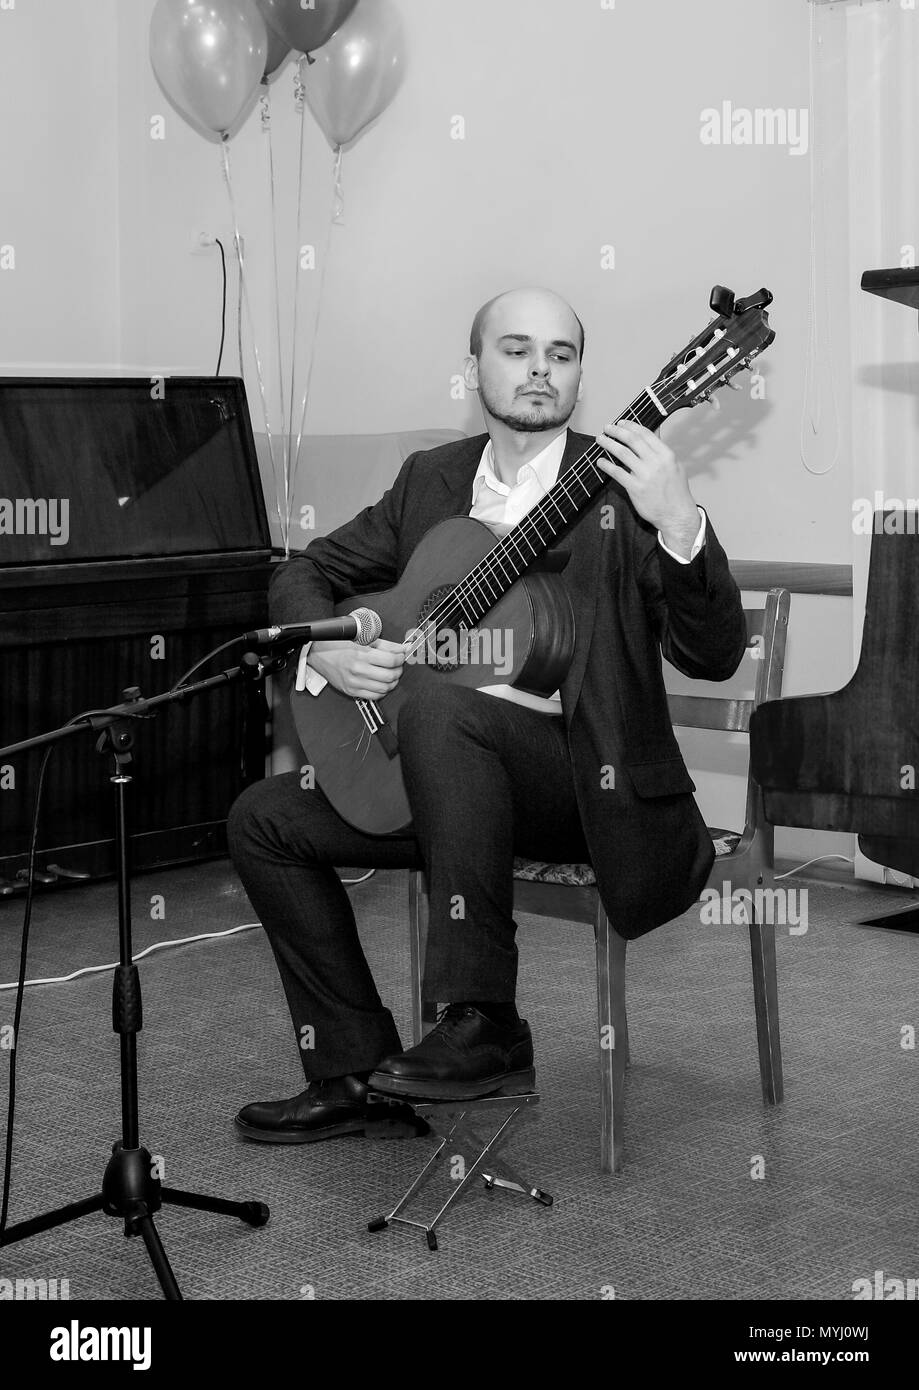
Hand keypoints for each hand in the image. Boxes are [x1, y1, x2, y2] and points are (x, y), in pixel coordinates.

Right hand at [307, 638, 404, 699]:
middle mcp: (357, 669)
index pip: (391, 660)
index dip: (400, 658)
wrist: (318, 654)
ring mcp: (354, 682)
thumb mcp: (362, 639)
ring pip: (384, 688)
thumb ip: (385, 645)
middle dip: (399, 670)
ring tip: (391, 674)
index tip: (401, 655)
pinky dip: (383, 691)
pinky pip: (374, 696)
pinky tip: (382, 683)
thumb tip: (402, 649)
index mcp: (360, 654)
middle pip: (390, 676)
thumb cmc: (338, 645)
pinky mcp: (351, 691)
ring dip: (393, 682)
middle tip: (398, 665)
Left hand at [595, 421, 699, 557]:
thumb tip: (654, 432)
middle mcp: (656, 463)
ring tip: (600, 439)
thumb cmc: (676, 491)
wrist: (676, 514)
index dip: (631, 426)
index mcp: (666, 455)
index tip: (621, 423)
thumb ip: (662, 450)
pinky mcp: (636, 488)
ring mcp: (645, 475)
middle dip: (617, 431)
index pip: (645, 434)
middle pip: (632, 440)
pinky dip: (607, 465)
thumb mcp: (675, 466)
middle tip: (607, 428)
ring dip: (609, 444)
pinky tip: (600, 461)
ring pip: (622, 453)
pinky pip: (617, 473)